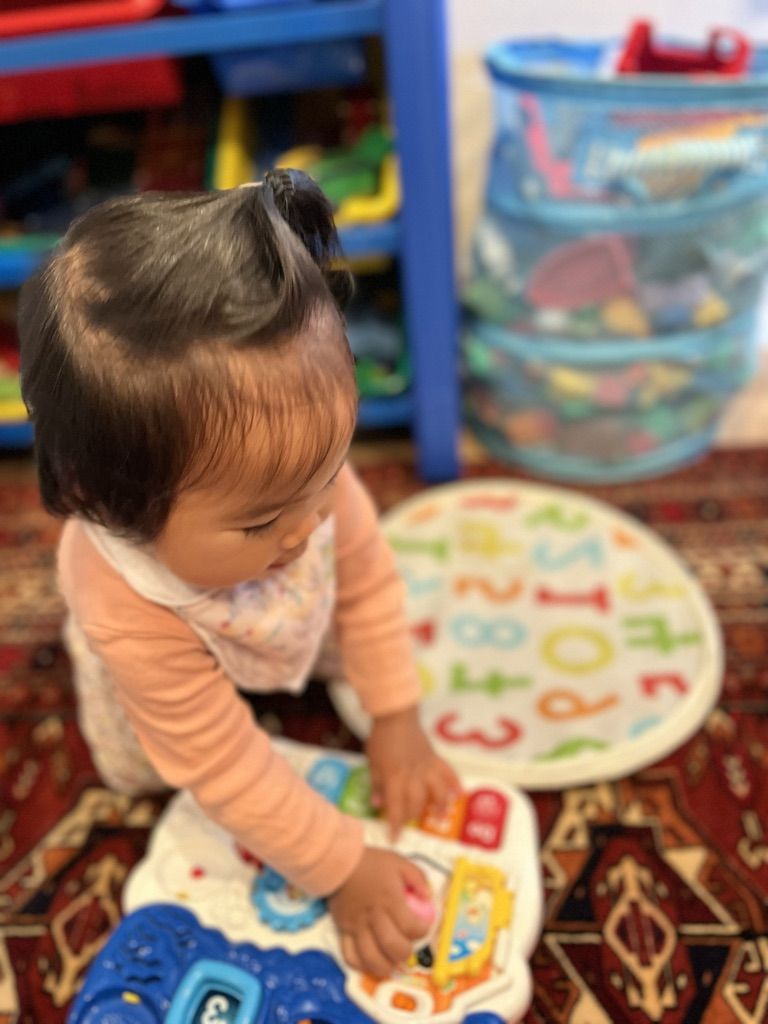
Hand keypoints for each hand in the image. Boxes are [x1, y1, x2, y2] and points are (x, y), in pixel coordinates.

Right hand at [328, 846, 431, 977]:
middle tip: (407, 946)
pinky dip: (361, 966)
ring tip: (391, 963)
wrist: (339, 862)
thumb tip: (428, 898)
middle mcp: (373, 916)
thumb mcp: (400, 862)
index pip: (410, 927)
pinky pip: (349, 956)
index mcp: (390, 899)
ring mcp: (356, 926)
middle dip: (405, 953)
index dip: (422, 931)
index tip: (423, 927)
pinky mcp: (342, 931)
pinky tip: (371, 962)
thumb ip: (418, 878)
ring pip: (371, 958)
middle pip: (392, 946)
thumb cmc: (372, 863)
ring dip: (385, 966)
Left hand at [366, 705, 460, 838]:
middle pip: (417, 802)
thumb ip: (376, 784)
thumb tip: (377, 804)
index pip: (395, 806)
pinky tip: (460, 792)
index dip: (395, 824)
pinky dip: (455, 782)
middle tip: (409, 821)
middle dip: (413, 815)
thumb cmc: (380, 738)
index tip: (394, 837)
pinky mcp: (435, 757)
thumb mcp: (372, 762)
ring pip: (437, 790)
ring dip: (439, 805)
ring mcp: (426, 766)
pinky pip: (448, 772)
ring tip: (440, 816)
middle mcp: (413, 775)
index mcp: (394, 777)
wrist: (396, 716)